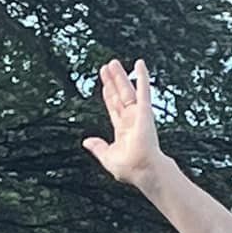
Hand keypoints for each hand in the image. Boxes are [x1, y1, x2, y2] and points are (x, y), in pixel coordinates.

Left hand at [83, 58, 165, 190]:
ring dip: (120, 76)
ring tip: (112, 63)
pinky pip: (143, 90)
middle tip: (106, 68)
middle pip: (119, 96)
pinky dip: (142, 76)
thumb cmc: (130, 169)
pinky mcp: (145, 110)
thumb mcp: (108, 157)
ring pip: (127, 90)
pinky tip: (139, 64)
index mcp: (123, 131)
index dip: (109, 96)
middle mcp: (132, 120)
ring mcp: (139, 114)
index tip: (105, 85)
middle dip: (112, 82)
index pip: (114, 108)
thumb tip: (86, 142)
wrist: (143, 170)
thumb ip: (98, 148)